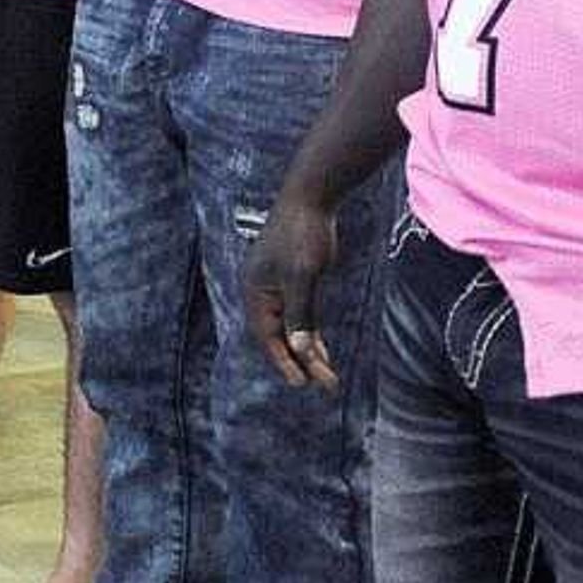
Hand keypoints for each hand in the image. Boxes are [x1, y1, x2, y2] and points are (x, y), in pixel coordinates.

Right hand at [241, 183, 345, 391]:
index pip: (268, 336)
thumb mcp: (303, 277)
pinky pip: (299, 314)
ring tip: (326, 374)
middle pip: (279, 335)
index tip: (302, 384)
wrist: (310, 199)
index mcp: (256, 292)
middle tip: (326, 383)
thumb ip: (301, 315)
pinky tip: (321, 347)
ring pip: (291, 327)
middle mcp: (262, 293)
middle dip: (301, 360)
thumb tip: (302, 350)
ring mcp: (276, 287)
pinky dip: (310, 332)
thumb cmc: (303, 234)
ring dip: (308, 349)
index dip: (285, 361)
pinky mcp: (292, 280)